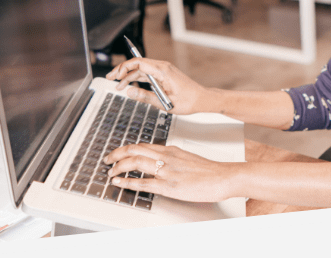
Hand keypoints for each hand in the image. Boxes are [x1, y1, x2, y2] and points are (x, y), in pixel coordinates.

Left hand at [104, 143, 233, 202]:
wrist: (223, 176)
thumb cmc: (209, 170)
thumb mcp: (188, 158)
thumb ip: (173, 158)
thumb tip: (162, 161)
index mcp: (170, 150)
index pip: (142, 145)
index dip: (126, 149)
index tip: (118, 154)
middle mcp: (166, 157)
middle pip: (134, 149)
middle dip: (116, 154)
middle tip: (107, 160)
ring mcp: (166, 170)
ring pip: (135, 162)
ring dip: (118, 167)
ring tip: (110, 172)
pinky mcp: (168, 185)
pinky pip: (142, 182)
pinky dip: (127, 182)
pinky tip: (119, 183)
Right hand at [105, 58, 206, 114]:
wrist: (202, 99)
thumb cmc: (188, 101)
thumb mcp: (165, 103)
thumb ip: (146, 97)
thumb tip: (129, 93)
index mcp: (163, 71)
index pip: (139, 63)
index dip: (124, 68)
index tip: (115, 76)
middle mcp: (163, 67)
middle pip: (137, 64)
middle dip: (122, 70)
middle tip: (110, 78)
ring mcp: (163, 70)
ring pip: (141, 69)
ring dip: (128, 75)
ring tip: (116, 83)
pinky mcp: (164, 74)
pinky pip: (147, 73)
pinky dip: (136, 77)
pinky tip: (128, 84)